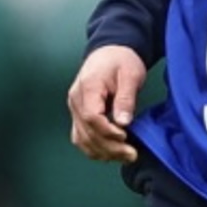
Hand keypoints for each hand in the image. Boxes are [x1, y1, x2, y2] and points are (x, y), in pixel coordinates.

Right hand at [66, 44, 146, 163]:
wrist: (111, 51)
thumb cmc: (121, 60)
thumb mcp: (130, 74)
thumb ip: (126, 98)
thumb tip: (123, 122)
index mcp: (88, 87)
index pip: (92, 117)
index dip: (108, 132)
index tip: (126, 136)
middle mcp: (76, 100)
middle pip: (86, 132)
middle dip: (109, 147)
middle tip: (131, 154)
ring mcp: (75, 108)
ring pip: (82, 139)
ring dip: (102, 152)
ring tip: (125, 156)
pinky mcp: (79, 114)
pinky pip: (81, 137)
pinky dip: (94, 148)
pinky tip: (111, 153)